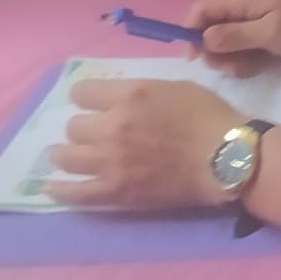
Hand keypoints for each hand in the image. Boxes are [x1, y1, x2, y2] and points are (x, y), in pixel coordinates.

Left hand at [44, 79, 241, 208]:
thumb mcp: (174, 87)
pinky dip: (60, 190)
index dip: (86, 97)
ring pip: (67, 156)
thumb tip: (119, 98)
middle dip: (83, 126)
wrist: (226, 158)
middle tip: (94, 132)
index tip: (91, 103)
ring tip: (69, 156)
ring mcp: (111, 161)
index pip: (82, 92)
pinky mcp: (116, 191)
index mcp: (129, 96)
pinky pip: (76, 192)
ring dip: (66, 154)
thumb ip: (140, 91)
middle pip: (74, 125)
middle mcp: (113, 126)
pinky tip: (53, 187)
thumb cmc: (208, 117)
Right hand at [185, 0, 280, 76]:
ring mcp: (250, 16)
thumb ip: (235, 36)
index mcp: (237, 1)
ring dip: (229, 57)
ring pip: (224, 39)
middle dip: (213, 51)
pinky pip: (241, 42)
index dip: (190, 33)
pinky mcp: (260, 27)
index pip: (199, 11)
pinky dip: (243, 55)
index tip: (196, 59)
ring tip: (246, 69)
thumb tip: (204, 39)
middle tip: (230, 69)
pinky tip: (255, 65)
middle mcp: (239, 6)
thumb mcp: (268, 33)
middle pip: (209, 28)